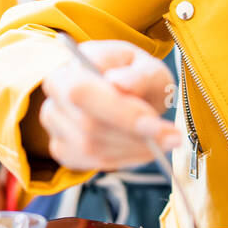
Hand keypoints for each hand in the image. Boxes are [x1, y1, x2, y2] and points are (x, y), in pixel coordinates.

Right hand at [39, 40, 182, 170]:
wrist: (124, 89)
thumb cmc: (134, 74)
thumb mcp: (147, 66)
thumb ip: (138, 74)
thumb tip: (120, 83)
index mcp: (70, 67)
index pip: (82, 92)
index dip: (117, 111)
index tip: (153, 125)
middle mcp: (55, 97)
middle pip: (88, 126)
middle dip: (135, 135)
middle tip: (172, 136)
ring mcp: (56, 126)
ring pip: (93, 149)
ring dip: (136, 149)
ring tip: (166, 140)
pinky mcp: (65, 149)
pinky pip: (95, 162)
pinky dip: (127, 159)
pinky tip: (146, 148)